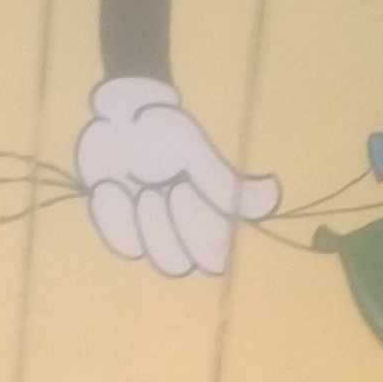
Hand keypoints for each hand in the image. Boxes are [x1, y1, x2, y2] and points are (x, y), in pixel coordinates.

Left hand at [73, 77, 279, 276]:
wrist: (120, 119)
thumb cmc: (163, 132)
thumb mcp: (193, 153)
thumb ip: (225, 184)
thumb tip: (271, 194)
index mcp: (213, 218)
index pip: (214, 255)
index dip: (196, 228)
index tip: (180, 188)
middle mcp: (187, 236)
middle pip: (182, 263)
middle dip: (168, 225)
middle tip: (157, 187)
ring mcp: (155, 239)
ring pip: (156, 258)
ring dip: (145, 222)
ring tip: (137, 186)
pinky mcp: (125, 235)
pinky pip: (124, 244)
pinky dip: (116, 214)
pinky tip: (111, 186)